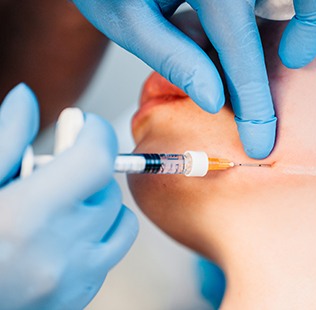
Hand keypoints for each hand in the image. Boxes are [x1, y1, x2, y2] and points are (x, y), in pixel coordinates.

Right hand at [0, 84, 137, 309]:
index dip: (96, 133)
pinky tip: (59, 238)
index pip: (97, 159)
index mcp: (27, 218)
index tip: (86, 126)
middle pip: (107, 190)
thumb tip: (26, 100)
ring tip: (60, 207)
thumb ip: (4, 139)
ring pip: (120, 223)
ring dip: (98, 205)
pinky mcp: (77, 299)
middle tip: (56, 173)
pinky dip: (94, 237)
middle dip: (88, 172)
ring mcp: (73, 282)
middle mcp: (59, 254)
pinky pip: (109, 254)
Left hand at [73, 0, 315, 158]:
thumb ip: (172, 55)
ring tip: (286, 34)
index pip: (241, 51)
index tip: (260, 142)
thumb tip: (213, 97)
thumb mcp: (126, 17)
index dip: (255, 105)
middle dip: (308, 32)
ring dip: (308, 7)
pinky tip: (258, 13)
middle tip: (293, 60)